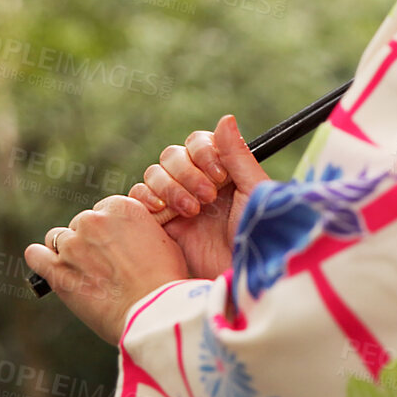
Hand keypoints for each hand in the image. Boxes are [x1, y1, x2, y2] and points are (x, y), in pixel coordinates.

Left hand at [24, 195, 187, 344]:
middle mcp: (94, 220)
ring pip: (58, 238)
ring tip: (83, 271)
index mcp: (122, 207)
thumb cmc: (163, 280)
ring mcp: (72, 245)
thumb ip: (138, 229)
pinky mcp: (57, 270)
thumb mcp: (163, 240)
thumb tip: (127, 235)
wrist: (153, 311)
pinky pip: (36, 255)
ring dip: (68, 251)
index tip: (116, 245)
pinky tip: (49, 266)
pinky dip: (40, 258)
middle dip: (90, 241)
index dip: (110, 229)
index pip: (104, 210)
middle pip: (81, 223)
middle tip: (104, 264)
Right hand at [129, 114, 268, 278]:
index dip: (203, 153)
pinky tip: (164, 211)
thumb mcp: (253, 192)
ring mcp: (177, 203)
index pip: (197, 143)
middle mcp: (198, 183)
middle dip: (186, 173)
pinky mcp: (161, 226)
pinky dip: (146, 199)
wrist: (242, 278)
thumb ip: (237, 156)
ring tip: (192, 211)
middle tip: (207, 197)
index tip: (219, 175)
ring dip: (170, 187)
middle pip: (172, 156)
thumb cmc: (257, 236)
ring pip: (154, 175)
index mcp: (222, 171)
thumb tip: (226, 118)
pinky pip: (139, 200)